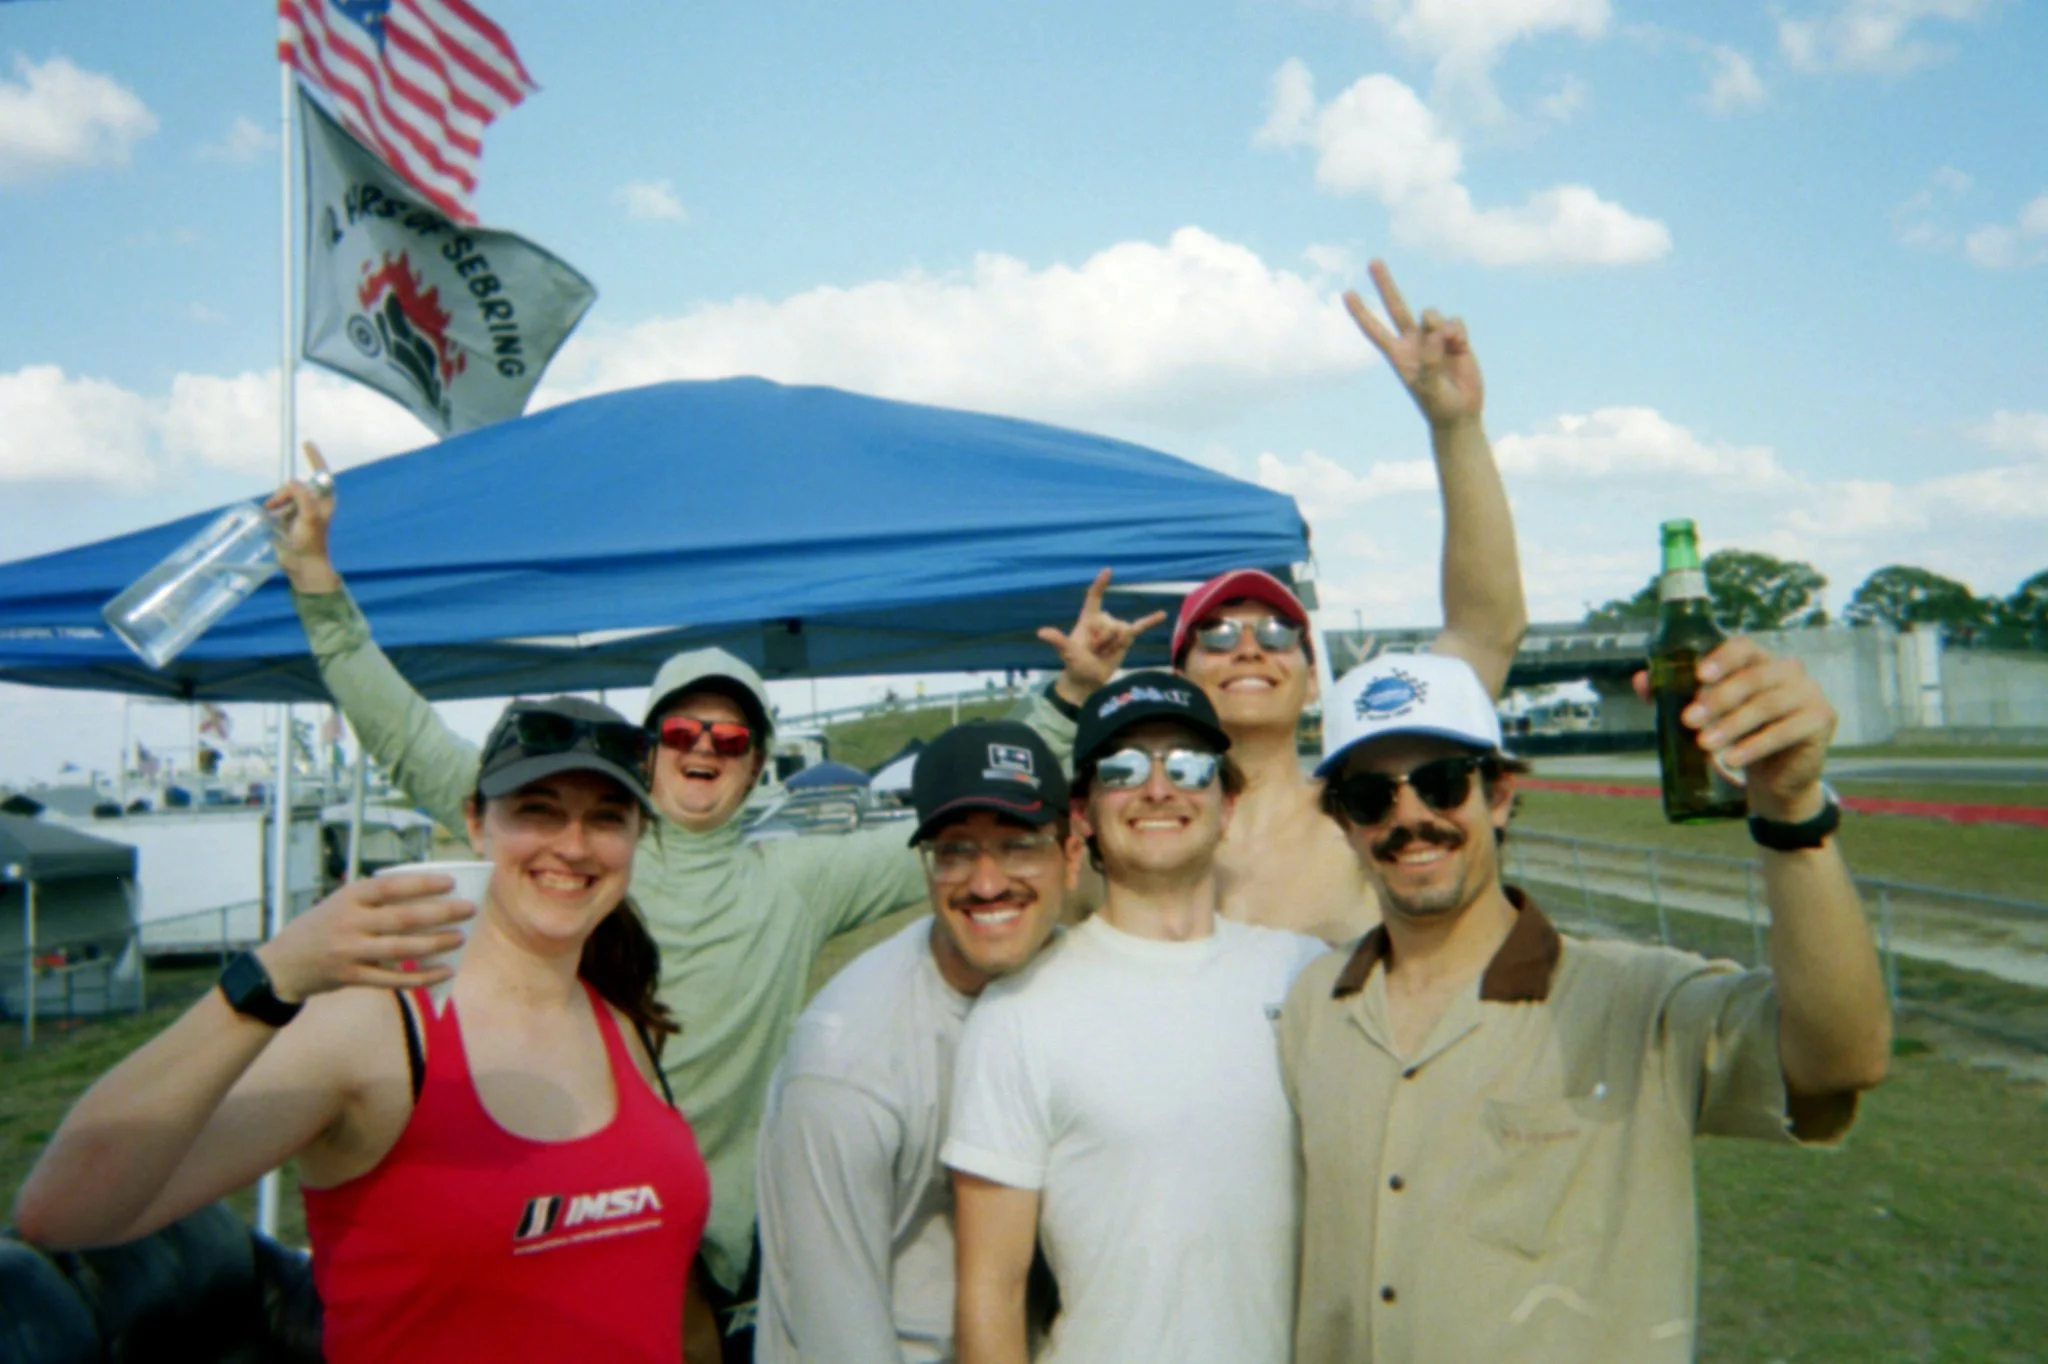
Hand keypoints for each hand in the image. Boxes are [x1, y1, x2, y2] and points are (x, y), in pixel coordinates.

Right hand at [253, 872, 475, 1002]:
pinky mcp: (352, 977)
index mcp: (348, 897)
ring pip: (402, 949)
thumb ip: (374, 900)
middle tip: (469, 909)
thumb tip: (427, 898)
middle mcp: (349, 923)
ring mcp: (350, 952)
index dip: (422, 884)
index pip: (390, 887)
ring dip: (436, 944)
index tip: (451, 882)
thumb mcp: (340, 903)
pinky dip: (422, 976)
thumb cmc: (321, 926)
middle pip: (403, 918)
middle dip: (441, 914)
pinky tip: (444, 971)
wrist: (282, 965)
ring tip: (460, 938)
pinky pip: (394, 978)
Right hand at [263, 441, 339, 593]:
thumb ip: (302, 495)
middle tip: (276, 503)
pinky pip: (276, 505)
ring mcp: (299, 510)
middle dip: (284, 491)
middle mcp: (313, 503)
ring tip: (274, 514)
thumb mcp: (309, 516)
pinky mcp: (287, 518)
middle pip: (295, 484)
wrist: (301, 564)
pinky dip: (272, 508)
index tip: (306, 443)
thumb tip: (292, 482)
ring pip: (283, 494)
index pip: (321, 474)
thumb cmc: (311, 542)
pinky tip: (271, 516)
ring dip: (276, 501)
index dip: (314, 458)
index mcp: (324, 500)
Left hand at [1037, 569, 1167, 704]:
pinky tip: (1162, 614)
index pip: (1094, 597)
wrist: (1088, 679)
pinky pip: (1140, 627)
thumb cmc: (1074, 663)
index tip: (1108, 570)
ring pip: (1122, 632)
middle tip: (1093, 652)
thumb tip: (1041, 633)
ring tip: (1103, 655)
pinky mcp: (1126, 638)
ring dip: (1113, 647)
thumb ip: (1058, 640)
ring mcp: (1116, 628)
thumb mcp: (1066, 652)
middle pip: (1109, 624)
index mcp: (1087, 618)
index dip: (1100, 584)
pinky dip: (1151, 621)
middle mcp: (1103, 620)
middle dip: (1103, 641)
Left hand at [1344, 260, 1483, 429]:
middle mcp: (1413, 341)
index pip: (1374, 330)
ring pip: (1431, 313)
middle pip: (1396, 306)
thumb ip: (1430, 360)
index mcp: (1397, 354)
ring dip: (1437, 325)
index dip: (1361, 312)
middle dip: (1385, 284)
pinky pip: (1454, 321)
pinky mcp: (1455, 337)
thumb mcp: (1429, 387)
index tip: (1346, 293)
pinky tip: (1460, 346)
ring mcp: (1433, 337)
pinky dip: (1457, 331)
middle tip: (1373, 261)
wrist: (1461, 413)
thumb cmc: (1438, 404)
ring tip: (1447, 345)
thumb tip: (1436, 333)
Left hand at [1631, 637, 1835, 821]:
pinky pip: (1786, 730)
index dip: (1722, 658)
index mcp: (1761, 660)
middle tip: (1688, 721)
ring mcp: (1809, 692)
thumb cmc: (1739, 734)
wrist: (1777, 775)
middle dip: (1718, 700)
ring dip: (1732, 725)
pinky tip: (1733, 759)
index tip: (1698, 676)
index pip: (1743, 646)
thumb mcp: (1707, 715)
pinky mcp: (1821, 719)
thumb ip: (1673, 695)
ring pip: (1768, 705)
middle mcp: (1789, 670)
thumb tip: (1640, 680)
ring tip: (1705, 745)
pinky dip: (1756, 745)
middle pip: (1753, 678)